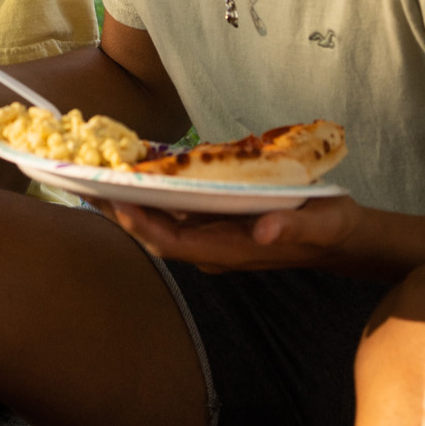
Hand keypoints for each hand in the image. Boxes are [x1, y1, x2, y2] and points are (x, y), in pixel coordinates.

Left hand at [102, 195, 366, 273]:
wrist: (342, 239)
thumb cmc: (331, 228)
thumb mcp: (322, 224)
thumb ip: (293, 227)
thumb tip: (263, 229)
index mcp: (234, 249)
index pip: (176, 242)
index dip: (143, 226)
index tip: (116, 203)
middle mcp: (215, 248)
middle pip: (155, 234)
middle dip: (119, 212)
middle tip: (82, 183)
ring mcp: (213, 238)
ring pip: (159, 224)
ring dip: (127, 204)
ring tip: (92, 177)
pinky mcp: (215, 225)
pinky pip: (173, 214)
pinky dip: (148, 197)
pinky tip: (129, 176)